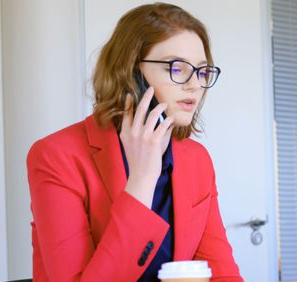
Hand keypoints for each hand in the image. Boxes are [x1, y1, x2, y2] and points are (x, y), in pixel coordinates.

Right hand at [121, 87, 174, 205]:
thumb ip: (137, 134)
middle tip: (150, 89)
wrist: (141, 176)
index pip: (126, 114)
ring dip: (160, 107)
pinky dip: (168, 121)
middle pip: (140, 109)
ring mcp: (143, 136)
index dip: (128, 103)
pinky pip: (163, 125)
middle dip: (146, 97)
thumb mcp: (132, 147)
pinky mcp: (154, 140)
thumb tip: (142, 124)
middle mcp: (133, 132)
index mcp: (125, 133)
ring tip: (165, 104)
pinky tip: (171, 119)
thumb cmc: (138, 163)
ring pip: (153, 114)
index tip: (130, 95)